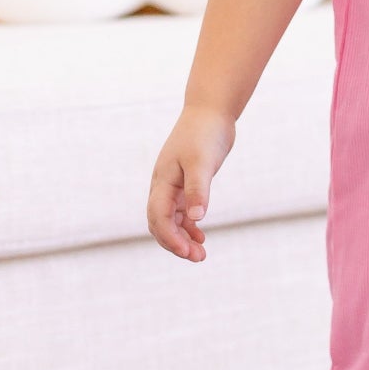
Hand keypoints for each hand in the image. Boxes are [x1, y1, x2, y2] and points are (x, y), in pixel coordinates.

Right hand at [147, 105, 236, 260]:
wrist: (210, 111)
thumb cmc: (205, 134)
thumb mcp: (202, 162)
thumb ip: (199, 189)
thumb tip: (196, 218)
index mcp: (162, 181)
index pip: (158, 217)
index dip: (171, 238)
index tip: (188, 253)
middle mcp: (162, 185)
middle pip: (159, 223)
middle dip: (175, 243)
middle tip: (198, 258)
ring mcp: (172, 185)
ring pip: (169, 220)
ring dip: (182, 238)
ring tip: (201, 254)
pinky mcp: (185, 183)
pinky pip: (180, 212)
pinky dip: (188, 226)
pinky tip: (200, 235)